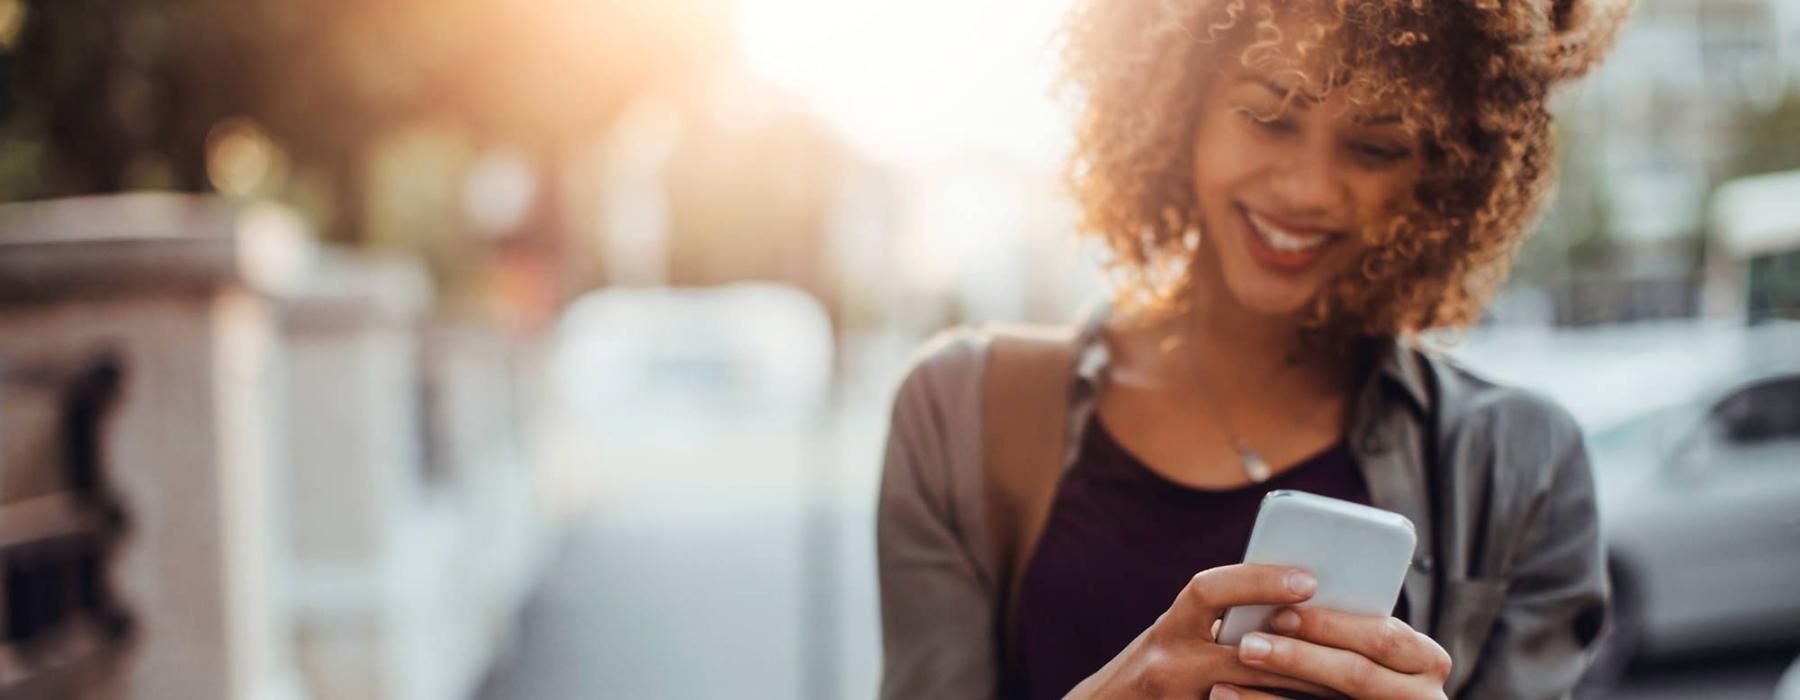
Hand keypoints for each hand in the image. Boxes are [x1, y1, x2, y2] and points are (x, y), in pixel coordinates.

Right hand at [1065, 564, 1336, 698]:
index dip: (1258, 581)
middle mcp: (1167, 664)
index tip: (1307, 580)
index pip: (1208, 591)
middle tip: (1348, 643)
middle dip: (1301, 647)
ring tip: (1343, 681)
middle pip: (1247, 654)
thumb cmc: (1150, 675)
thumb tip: (1285, 604)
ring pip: (1253, 695)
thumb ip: (1214, 624)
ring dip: (1301, 687)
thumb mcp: (1173, 640)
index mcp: (1168, 629)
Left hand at [1210, 606, 1451, 699]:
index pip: (1382, 637)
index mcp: (1425, 660)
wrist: (1371, 696)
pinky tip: (1228, 699)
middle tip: (1247, 643)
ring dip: (1270, 692)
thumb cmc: (1368, 663)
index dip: (1331, 625)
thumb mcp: (1373, 644)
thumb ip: (1346, 624)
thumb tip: (1286, 589)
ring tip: (1223, 681)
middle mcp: (1421, 695)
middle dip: (1299, 657)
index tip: (1281, 612)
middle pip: (1356, 674)